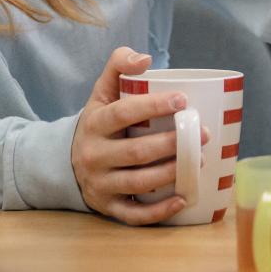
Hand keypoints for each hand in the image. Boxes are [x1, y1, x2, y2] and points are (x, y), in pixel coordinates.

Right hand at [70, 47, 208, 224]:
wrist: (67, 162)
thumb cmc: (98, 124)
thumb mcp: (101, 93)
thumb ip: (118, 66)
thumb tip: (145, 57)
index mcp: (95, 124)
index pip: (123, 113)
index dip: (153, 106)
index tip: (182, 100)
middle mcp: (94, 155)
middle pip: (137, 151)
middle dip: (173, 144)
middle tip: (203, 134)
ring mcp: (101, 184)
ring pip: (139, 182)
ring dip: (172, 173)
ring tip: (200, 161)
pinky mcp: (109, 207)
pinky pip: (135, 214)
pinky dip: (159, 211)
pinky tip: (183, 198)